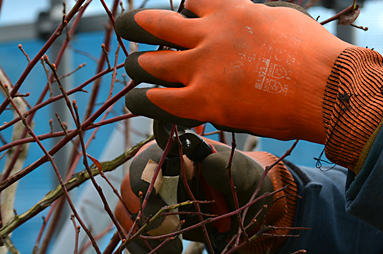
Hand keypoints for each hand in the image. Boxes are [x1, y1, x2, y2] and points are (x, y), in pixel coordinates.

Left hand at [115, 0, 350, 142]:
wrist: (328, 86)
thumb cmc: (315, 52)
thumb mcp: (283, 17)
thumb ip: (255, 14)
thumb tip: (246, 11)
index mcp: (230, 8)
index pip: (191, 1)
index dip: (187, 12)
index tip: (188, 21)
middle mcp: (209, 34)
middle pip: (155, 24)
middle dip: (137, 25)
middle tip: (127, 26)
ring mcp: (203, 68)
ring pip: (148, 63)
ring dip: (139, 65)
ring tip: (135, 68)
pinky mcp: (204, 101)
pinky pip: (157, 100)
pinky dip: (144, 99)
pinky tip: (138, 100)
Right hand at [115, 137, 292, 253]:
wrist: (244, 207)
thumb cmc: (243, 183)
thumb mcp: (244, 175)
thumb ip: (227, 168)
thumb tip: (207, 163)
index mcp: (178, 151)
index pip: (150, 157)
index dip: (148, 176)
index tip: (162, 199)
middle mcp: (157, 170)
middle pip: (130, 185)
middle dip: (145, 210)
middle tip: (170, 230)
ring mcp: (149, 195)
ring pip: (124, 210)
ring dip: (142, 232)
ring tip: (172, 248)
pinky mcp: (148, 218)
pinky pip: (129, 231)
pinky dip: (139, 245)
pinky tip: (164, 252)